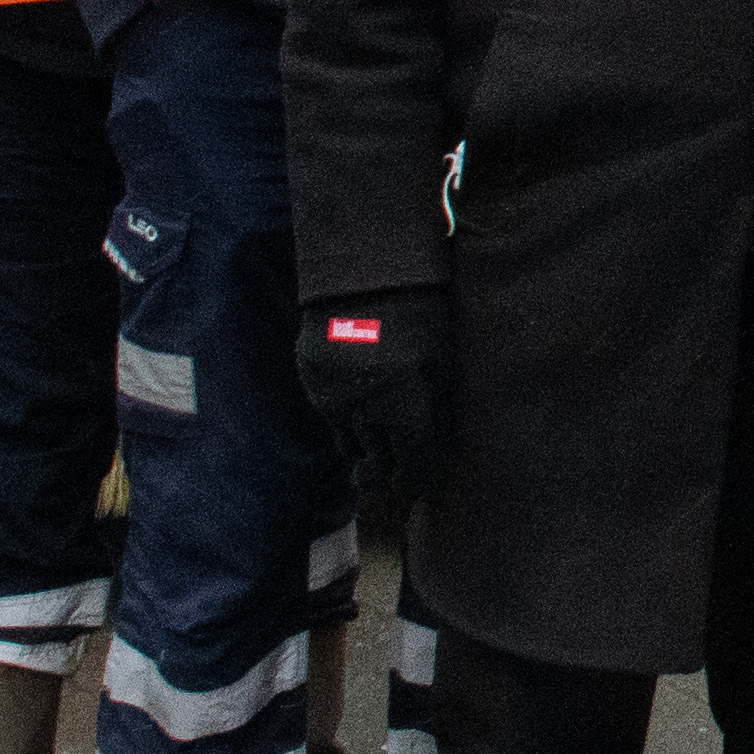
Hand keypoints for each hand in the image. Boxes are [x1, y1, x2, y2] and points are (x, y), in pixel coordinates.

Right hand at [297, 290, 452, 490]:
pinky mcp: (311, 381)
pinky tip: (359, 412)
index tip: (421, 483)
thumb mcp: (442, 356)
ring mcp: (332, 395)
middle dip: (391, 468)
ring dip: (366, 449)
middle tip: (400, 473)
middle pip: (377, 460)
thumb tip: (440, 442)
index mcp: (403, 401)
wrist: (364, 270)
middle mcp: (364, 406)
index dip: (418, 476)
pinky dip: (346, 421)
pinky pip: (329, 417)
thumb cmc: (420, 311)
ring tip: (379, 450)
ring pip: (349, 444)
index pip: (411, 460)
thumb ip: (439, 403)